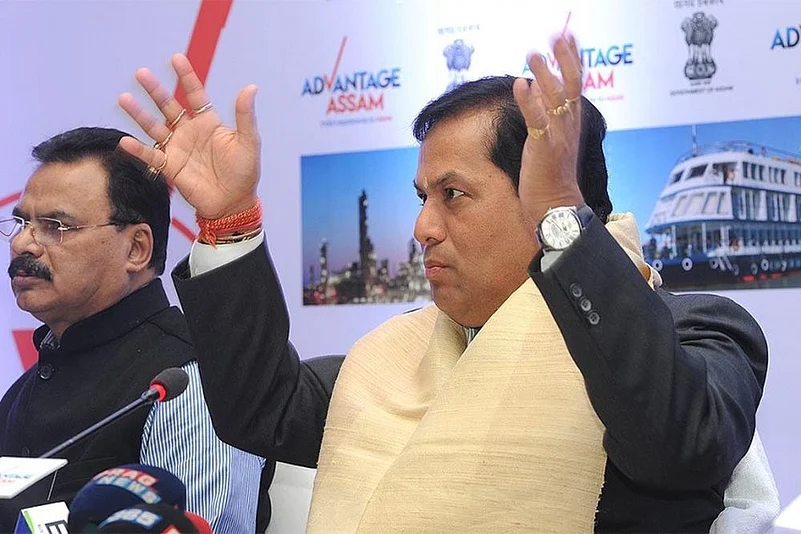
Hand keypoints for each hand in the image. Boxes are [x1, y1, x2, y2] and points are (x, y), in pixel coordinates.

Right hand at [118, 54, 260, 219]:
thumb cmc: (245, 173)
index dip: (186, 77)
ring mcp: (178, 148)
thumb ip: (245, 116)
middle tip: (141, 73)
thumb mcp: (249, 142)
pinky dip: (138, 149)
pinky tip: (126, 141)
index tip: (176, 58)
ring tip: (124, 98)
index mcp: (209, 123)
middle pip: (169, 106)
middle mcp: (190, 132)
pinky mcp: (171, 167)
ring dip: (139, 114)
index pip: (195, 94)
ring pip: (154, 127)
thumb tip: (251, 87)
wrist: (234, 203)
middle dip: (155, 90)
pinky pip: (151, 156)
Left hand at [512, 34, 584, 224]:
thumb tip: (538, 91)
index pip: (575, 84)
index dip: (572, 59)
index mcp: (571, 124)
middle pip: (572, 84)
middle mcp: (568, 126)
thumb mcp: (550, 141)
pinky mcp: (543, 148)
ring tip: (534, 53)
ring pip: (555, 98)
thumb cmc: (550, 178)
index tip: (568, 37)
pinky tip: (520, 84)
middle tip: (557, 35)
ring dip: (545, 73)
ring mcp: (558, 136)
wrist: (556, 208)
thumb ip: (546, 116)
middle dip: (566, 57)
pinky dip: (528, 101)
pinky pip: (537, 120)